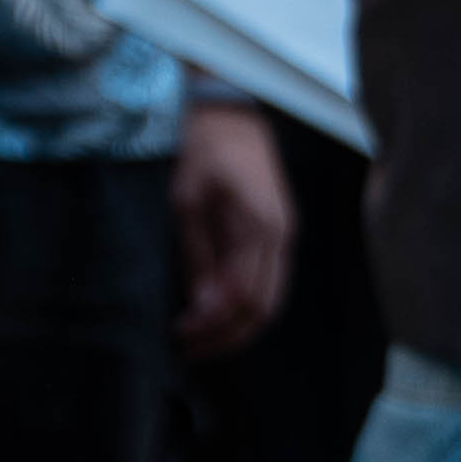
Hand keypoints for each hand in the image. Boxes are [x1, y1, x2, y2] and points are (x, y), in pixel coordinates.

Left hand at [174, 94, 295, 354]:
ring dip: (233, 326)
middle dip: (225, 336)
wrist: (227, 112)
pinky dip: (239, 306)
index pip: (244, 296)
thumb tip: (203, 307)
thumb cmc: (202, 148)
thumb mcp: (187, 200)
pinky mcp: (272, 236)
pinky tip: (209, 314)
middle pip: (263, 309)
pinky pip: (262, 284)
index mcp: (263, 226)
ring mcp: (281, 237)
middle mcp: (281, 237)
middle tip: (185, 349)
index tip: (179, 336)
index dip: (212, 325)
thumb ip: (198, 255)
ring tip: (195, 339)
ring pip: (267, 302)